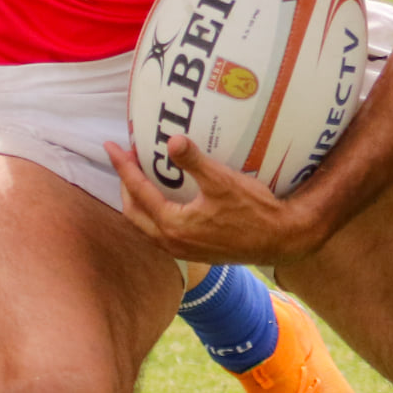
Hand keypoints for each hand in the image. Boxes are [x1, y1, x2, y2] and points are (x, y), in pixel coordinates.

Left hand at [106, 136, 327, 266]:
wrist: (280, 239)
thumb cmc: (254, 210)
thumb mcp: (222, 181)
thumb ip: (194, 161)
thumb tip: (171, 140)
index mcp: (174, 225)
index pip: (138, 191)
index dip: (123, 167)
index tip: (111, 146)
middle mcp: (172, 242)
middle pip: (134, 212)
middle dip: (126, 185)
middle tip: (127, 160)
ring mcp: (183, 250)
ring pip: (146, 225)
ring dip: (139, 201)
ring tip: (142, 177)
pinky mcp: (194, 252)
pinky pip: (161, 232)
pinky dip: (154, 213)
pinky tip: (167, 199)